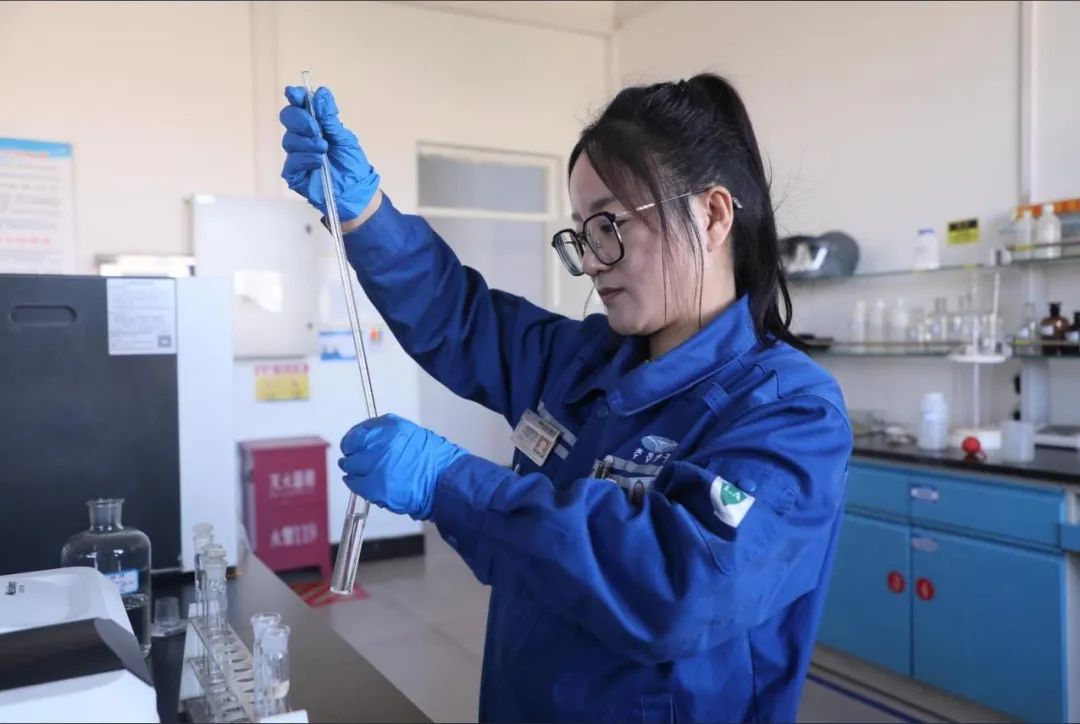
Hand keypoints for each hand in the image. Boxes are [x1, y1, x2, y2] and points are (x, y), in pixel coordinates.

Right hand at [279, 86, 380, 221]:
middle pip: (288, 118)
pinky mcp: (294, 174)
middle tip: (316, 130)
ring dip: (308, 143)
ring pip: (289, 140)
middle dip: (301, 120)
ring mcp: (296, 155)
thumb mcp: (344, 137)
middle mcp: (302, 137)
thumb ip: (329, 117)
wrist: (356, 190)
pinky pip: (291, 162)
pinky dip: (305, 159)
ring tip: (324, 150)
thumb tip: (321, 93)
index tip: (296, 94)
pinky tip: (318, 162)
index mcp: (314, 125)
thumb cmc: (351, 164)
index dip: (295, 97)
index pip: (298, 106)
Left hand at [338, 414, 467, 519]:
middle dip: (352, 455)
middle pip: (351, 449)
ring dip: (353, 470)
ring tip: (361, 473)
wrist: (446, 480)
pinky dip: (355, 484)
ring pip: (350, 467)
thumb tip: (368, 439)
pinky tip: (361, 483)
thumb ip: (387, 434)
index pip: (358, 432)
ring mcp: (375, 466)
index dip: (353, 440)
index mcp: (390, 428)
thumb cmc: (434, 458)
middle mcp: (380, 444)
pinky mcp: (375, 487)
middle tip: (356, 460)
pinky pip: (355, 485)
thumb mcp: (412, 433)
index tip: (354, 445)